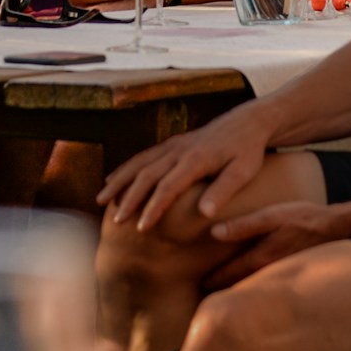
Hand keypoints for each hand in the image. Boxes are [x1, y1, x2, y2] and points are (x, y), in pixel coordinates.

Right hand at [97, 112, 273, 231]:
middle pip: (147, 174)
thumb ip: (223, 190)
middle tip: (117, 222)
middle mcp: (179, 150)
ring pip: (139, 162)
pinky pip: (144, 156)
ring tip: (101, 201)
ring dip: (120, 181)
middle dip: (129, 198)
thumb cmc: (248, 151)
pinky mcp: (172, 143)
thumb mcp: (244, 171)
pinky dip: (126, 168)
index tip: (141, 228)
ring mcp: (173, 144)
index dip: (153, 208)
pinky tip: (113, 180)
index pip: (168, 186)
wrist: (248, 122)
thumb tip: (204, 213)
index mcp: (196, 159)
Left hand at [204, 200, 350, 287]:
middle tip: (206, 294)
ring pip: (252, 288)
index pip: (228, 275)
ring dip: (238, 290)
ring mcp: (280, 277)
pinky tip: (252, 283)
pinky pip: (266, 285)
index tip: (200, 285)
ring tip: (224, 292)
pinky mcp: (289, 275)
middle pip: (239, 287)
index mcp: (260, 259)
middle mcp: (268, 274)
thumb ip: (243, 225)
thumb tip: (214, 234)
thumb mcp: (271, 215)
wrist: (337, 228)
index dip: (212, 280)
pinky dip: (254, 286)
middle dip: (223, 290)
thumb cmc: (303, 218)